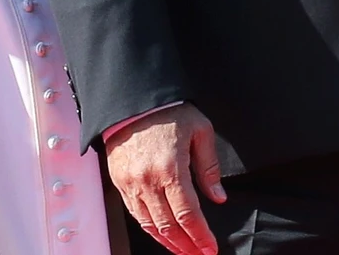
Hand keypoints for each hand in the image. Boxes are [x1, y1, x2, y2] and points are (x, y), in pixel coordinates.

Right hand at [105, 103, 227, 254]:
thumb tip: (218, 197)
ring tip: (183, 250)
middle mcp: (148, 181)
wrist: (132, 100)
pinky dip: (150, 229)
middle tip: (200, 254)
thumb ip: (209, 167)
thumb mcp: (200, 130)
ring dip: (168, 243)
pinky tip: (162, 235)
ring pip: (150, 225)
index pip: (188, 214)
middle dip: (186, 245)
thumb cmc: (169, 111)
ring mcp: (131, 184)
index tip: (210, 248)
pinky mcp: (119, 183)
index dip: (200, 236)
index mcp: (171, 169)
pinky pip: (135, 214)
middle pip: (168, 226)